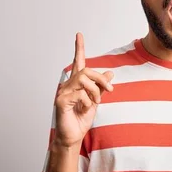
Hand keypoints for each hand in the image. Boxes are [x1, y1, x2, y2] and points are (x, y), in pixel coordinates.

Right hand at [54, 32, 113, 147]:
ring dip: (94, 91)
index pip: (77, 61)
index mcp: (76, 83)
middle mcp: (67, 84)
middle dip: (100, 79)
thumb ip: (101, 87)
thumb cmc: (81, 119)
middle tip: (110, 91)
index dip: (79, 48)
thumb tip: (110, 73)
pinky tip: (84, 109)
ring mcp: (62, 92)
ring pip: (83, 80)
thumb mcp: (96, 100)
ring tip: (95, 103)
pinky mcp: (61, 101)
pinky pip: (79, 94)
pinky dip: (87, 101)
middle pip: (86, 70)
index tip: (79, 34)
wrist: (73, 136)